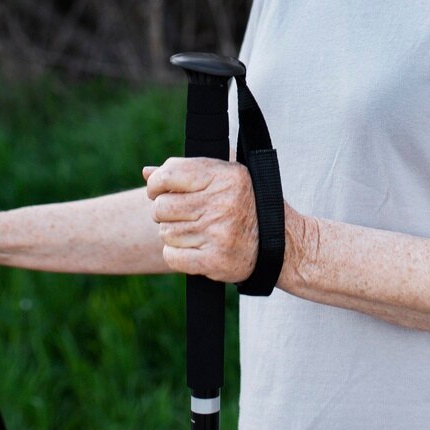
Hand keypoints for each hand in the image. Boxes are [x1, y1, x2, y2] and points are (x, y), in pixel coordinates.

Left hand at [143, 157, 259, 281]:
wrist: (282, 243)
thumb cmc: (247, 203)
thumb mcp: (227, 175)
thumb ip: (187, 169)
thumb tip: (147, 172)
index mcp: (225, 176)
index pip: (169, 174)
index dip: (156, 184)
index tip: (159, 190)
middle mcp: (222, 203)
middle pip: (162, 207)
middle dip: (163, 212)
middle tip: (179, 214)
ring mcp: (218, 234)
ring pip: (165, 233)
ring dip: (173, 234)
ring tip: (193, 231)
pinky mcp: (215, 260)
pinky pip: (172, 256)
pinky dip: (176, 254)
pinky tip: (193, 248)